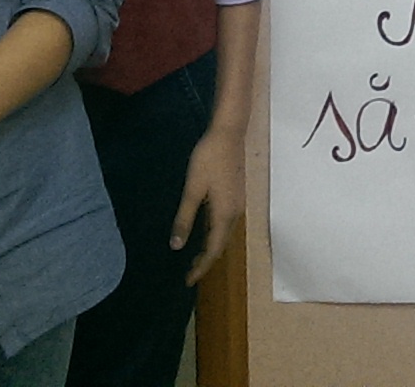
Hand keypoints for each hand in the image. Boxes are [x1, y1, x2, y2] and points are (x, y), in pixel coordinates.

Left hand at [175, 122, 246, 283]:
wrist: (229, 133)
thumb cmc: (208, 159)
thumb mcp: (193, 190)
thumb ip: (185, 219)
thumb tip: (176, 246)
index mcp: (224, 215)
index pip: (213, 250)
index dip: (200, 267)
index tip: (187, 281)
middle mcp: (235, 213)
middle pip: (221, 245)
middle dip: (205, 260)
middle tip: (188, 272)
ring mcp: (238, 203)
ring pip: (224, 234)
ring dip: (210, 247)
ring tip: (193, 256)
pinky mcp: (236, 195)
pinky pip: (225, 223)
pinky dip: (214, 233)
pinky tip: (203, 230)